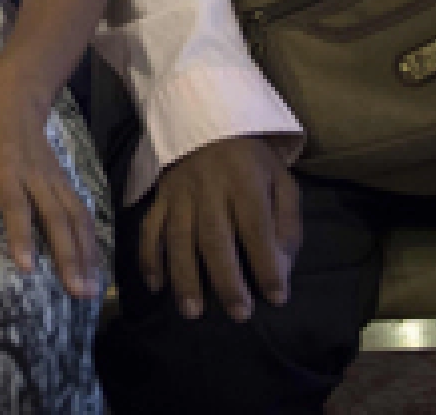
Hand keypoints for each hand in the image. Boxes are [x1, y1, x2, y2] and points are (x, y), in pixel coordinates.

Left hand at [0, 84, 100, 297]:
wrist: (16, 97)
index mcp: (4, 167)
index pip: (15, 205)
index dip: (21, 235)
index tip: (27, 268)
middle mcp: (34, 175)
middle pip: (55, 216)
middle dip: (68, 255)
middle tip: (76, 291)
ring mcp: (54, 178)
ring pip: (76, 216)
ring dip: (86, 252)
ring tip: (90, 289)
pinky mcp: (65, 181)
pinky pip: (82, 212)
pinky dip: (91, 239)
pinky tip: (95, 266)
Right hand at [139, 135, 301, 322]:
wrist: (207, 121)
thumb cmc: (252, 162)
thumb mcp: (282, 181)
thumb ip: (287, 223)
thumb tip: (281, 269)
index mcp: (245, 181)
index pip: (256, 228)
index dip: (267, 264)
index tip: (276, 297)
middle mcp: (209, 187)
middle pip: (215, 237)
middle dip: (226, 280)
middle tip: (239, 314)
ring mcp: (179, 193)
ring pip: (178, 237)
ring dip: (184, 276)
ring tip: (192, 312)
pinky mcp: (160, 197)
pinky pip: (150, 228)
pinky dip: (149, 258)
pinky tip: (155, 286)